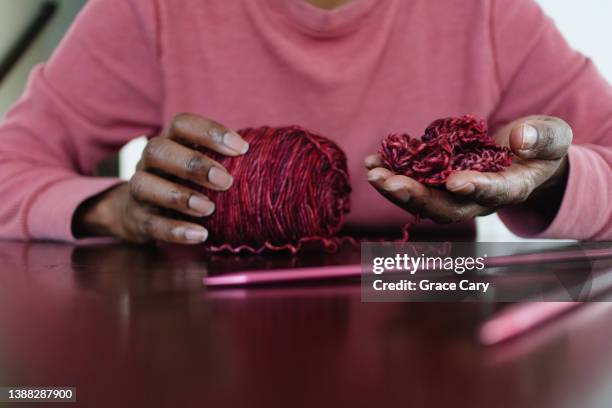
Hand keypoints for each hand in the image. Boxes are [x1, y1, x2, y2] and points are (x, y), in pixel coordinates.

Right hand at [74, 113, 248, 242]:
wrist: (138, 212)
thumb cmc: (184, 183)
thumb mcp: (200, 166)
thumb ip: (225, 160)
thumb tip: (272, 159)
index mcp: (170, 142)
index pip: (182, 124)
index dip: (210, 131)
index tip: (242, 148)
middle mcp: (149, 162)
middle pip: (158, 150)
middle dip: (193, 164)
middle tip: (226, 181)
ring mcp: (139, 190)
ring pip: (145, 185)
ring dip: (180, 196)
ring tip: (209, 209)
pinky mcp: (137, 219)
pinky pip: (151, 223)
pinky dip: (176, 230)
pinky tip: (200, 235)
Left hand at [366, 115, 571, 222]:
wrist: (524, 157)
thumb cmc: (541, 147)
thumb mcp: (553, 138)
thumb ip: (543, 138)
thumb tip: (520, 138)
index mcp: (510, 189)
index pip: (493, 194)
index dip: (475, 189)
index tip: (455, 182)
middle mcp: (477, 199)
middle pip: (446, 207)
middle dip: (417, 197)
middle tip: (389, 183)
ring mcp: (455, 193)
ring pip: (424, 199)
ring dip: (395, 188)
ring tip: (372, 173)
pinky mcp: (438, 180)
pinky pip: (413, 182)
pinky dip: (392, 173)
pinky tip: (372, 163)